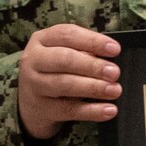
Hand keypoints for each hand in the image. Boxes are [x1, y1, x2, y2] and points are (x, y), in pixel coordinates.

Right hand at [17, 24, 121, 139]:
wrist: (30, 104)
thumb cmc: (54, 71)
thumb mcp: (62, 53)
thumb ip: (83, 51)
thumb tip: (109, 58)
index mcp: (42, 40)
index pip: (67, 35)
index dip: (93, 41)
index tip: (115, 49)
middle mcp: (34, 61)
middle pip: (65, 59)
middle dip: (93, 66)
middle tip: (115, 72)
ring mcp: (36, 86)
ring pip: (66, 85)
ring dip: (94, 87)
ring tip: (115, 90)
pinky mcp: (44, 109)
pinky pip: (70, 110)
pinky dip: (92, 111)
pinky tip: (109, 109)